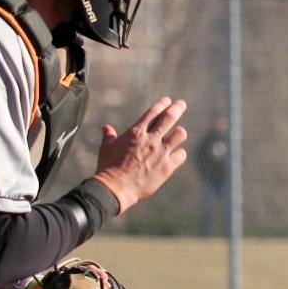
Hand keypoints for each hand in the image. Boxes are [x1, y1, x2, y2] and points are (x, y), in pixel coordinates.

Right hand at [93, 96, 188, 212]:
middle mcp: (151, 140)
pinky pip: (181, 155)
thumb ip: (109, 136)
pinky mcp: (167, 166)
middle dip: (177, 108)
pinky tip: (176, 155)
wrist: (115, 188)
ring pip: (180, 134)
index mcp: (136, 133)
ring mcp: (161, 152)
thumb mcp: (106, 148)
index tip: (168, 100)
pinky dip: (179, 154)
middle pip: (169, 117)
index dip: (162, 104)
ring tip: (178, 133)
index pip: (153, 113)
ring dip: (179, 132)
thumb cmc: (108, 168)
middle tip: (181, 104)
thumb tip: (106, 128)